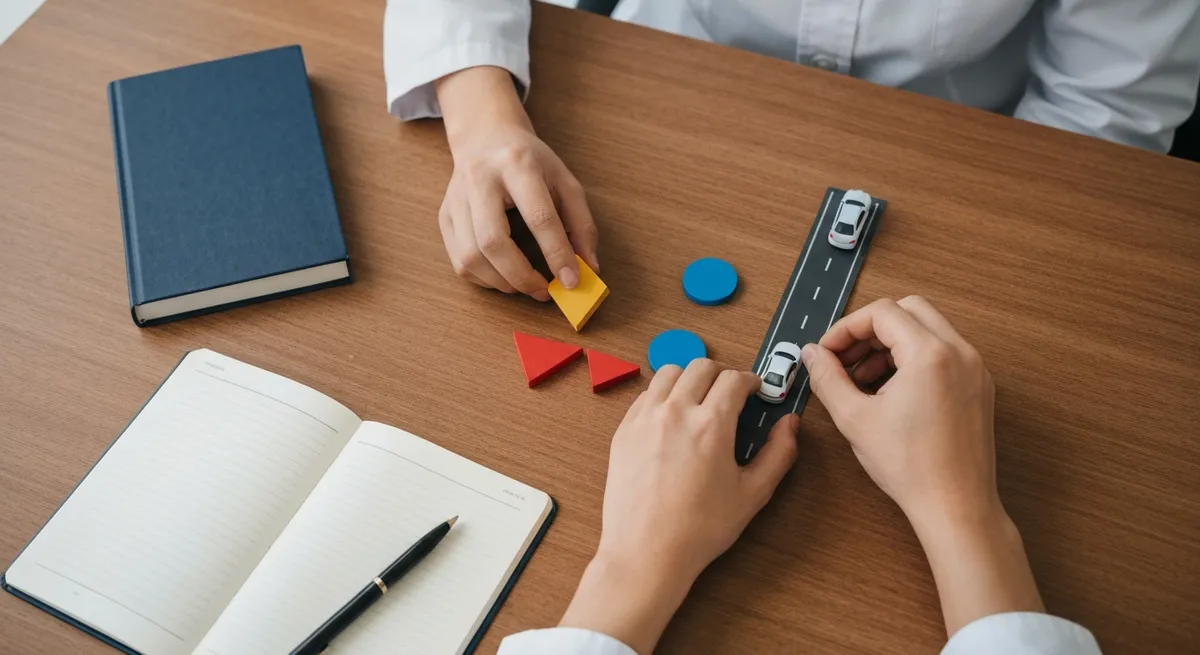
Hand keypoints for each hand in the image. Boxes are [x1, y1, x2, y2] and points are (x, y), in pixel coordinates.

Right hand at [434, 66, 597, 299]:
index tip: (572, 282)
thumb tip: (588, 268)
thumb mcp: (565, 181)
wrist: (485, 138)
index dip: (557, 254)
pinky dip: (485, 279)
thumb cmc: (531, 163)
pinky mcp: (444, 216)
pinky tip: (504, 276)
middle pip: (493, 241)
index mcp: (517, 164)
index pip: (539, 217)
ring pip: (471, 257)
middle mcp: (479, 179)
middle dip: (522, 277)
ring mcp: (456, 199)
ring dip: (502, 282)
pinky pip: (459, 262)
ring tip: (526, 285)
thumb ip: (581, 224)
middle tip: (544, 292)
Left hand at [559, 360, 798, 653]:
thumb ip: (778, 454)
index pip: (735, 379)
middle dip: (721, 374)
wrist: (646, 552)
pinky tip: (670, 417)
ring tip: (698, 399)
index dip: (750, 381)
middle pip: (701, 366)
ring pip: (668, 372)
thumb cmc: (700, 528)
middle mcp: (676, 412)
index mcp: (712, 424)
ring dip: (688, 378)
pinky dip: (662, 396)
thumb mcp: (752, 494)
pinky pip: (645, 395)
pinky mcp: (624, 431)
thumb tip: (790, 425)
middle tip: (729, 393)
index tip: (753, 391)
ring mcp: (645, 419)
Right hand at [803, 296, 1042, 633]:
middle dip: (871, 329)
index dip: (846, 329)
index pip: (882, 313)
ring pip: (928, 329)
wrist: (956, 506)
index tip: (827, 352)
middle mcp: (960, 352)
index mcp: (930, 354)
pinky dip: (914, 358)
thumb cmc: (911, 468)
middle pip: (909, 310)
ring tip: (863, 378)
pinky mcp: (979, 386)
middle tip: (845, 358)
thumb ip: (827, 378)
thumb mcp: (854, 418)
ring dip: (892, 343)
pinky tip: (891, 391)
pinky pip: (943, 352)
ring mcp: (975, 368)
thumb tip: (811, 354)